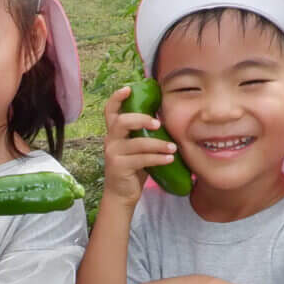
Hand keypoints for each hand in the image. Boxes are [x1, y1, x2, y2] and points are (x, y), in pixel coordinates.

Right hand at [101, 84, 180, 206]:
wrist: (121, 194)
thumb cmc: (133, 168)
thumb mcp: (136, 147)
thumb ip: (143, 134)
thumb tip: (165, 118)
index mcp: (115, 133)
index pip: (110, 111)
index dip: (117, 98)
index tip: (128, 89)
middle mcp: (110, 140)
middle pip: (122, 122)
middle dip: (141, 119)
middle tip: (159, 124)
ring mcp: (113, 154)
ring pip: (137, 143)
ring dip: (158, 144)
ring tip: (173, 148)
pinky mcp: (119, 167)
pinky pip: (142, 159)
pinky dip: (158, 158)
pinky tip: (169, 159)